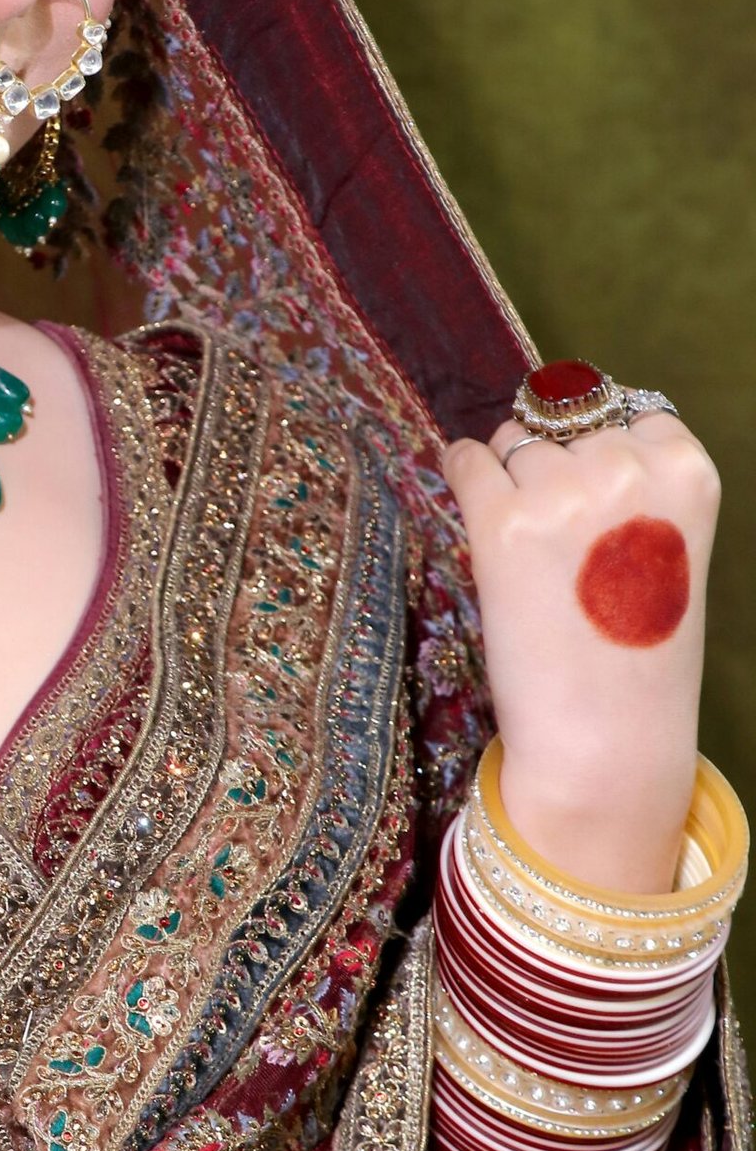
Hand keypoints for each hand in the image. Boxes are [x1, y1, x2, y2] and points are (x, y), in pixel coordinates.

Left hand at [441, 407, 719, 891]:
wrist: (605, 737)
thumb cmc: (637, 648)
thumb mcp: (667, 547)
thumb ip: (631, 482)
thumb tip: (549, 417)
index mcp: (688, 471)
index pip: (629, 413)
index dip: (602, 457)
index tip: (604, 512)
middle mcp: (627, 468)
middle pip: (564, 425)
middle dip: (552, 468)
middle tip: (564, 549)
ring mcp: (561, 491)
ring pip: (513, 442)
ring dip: (508, 480)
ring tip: (536, 557)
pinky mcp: (500, 521)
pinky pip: (464, 461)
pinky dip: (461, 477)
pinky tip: (480, 523)